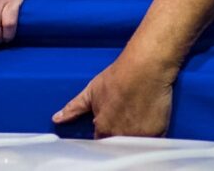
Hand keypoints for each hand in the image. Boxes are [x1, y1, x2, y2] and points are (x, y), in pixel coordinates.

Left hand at [52, 50, 175, 137]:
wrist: (145, 67)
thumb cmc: (118, 76)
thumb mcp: (91, 90)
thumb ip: (74, 108)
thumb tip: (56, 119)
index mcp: (102, 126)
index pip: (99, 141)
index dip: (102, 136)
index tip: (106, 130)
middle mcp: (119, 135)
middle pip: (116, 146)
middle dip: (117, 139)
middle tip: (122, 123)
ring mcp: (138, 136)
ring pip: (133, 146)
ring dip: (133, 140)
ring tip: (136, 122)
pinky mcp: (157, 133)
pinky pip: (153, 144)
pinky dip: (151, 139)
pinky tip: (150, 126)